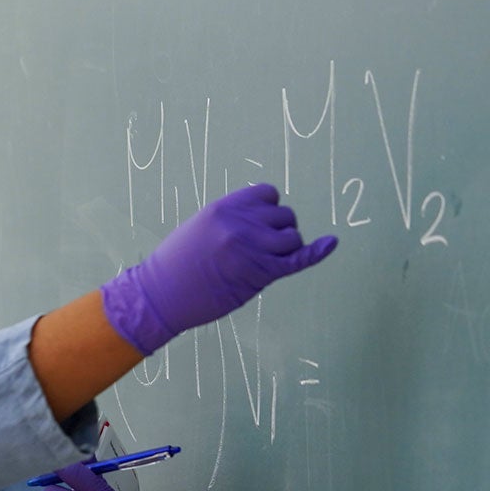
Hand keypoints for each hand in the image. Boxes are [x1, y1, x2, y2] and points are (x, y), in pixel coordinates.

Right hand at [101, 183, 337, 354]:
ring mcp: (252, 248)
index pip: (269, 194)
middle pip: (285, 216)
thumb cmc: (176, 265)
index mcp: (225, 208)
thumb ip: (233, 219)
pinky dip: (317, 252)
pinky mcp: (260, 274)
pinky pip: (298, 259)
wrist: (159, 296)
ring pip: (293, 237)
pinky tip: (331, 243)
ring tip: (262, 263)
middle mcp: (242, 223)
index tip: (257, 227)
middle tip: (257, 251)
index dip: (268, 210)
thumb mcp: (201, 227)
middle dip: (277, 231)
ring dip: (285, 249)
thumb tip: (266, 218)